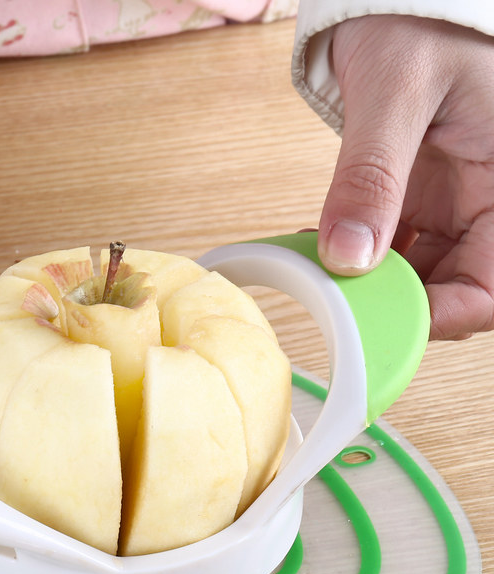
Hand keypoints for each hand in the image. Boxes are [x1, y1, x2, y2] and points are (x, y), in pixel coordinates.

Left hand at [318, 15, 493, 339]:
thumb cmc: (419, 21)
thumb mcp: (396, 90)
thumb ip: (371, 176)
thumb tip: (346, 256)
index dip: (449, 314)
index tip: (386, 318)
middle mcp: (486, 200)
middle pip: (455, 287)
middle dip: (397, 302)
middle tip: (339, 296)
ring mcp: (452, 203)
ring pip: (418, 275)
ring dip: (369, 284)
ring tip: (322, 269)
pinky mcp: (418, 200)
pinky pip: (392, 249)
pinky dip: (357, 258)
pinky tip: (322, 247)